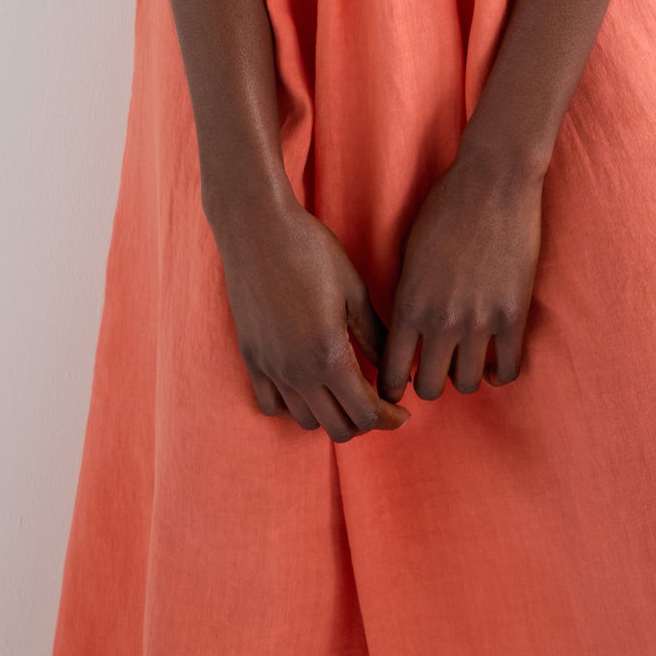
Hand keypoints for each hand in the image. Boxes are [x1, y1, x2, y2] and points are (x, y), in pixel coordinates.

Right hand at [212, 189, 410, 439]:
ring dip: (331, 414)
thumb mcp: (353, 291)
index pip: (366, 413)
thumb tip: (396, 369)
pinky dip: (294, 407)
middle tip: (379, 399)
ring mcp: (270, 368)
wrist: (257, 228)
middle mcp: (297, 372)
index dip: (390, 418)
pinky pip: (271, 406)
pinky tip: (309, 386)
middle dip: (365, 420)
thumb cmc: (311, 250)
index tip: (403, 410)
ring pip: (306, 421)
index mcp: (329, 356)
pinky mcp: (251, 358)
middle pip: (339, 427)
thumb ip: (374, 336)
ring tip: (346, 390)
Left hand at [379, 140, 544, 401]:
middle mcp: (441, 320)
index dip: (392, 388)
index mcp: (409, 305)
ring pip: (467, 384)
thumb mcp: (408, 256)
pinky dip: (499, 372)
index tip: (398, 387)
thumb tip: (407, 336)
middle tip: (435, 369)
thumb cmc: (444, 209)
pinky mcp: (513, 314)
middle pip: (430, 387)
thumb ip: (407, 299)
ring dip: (464, 375)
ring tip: (466, 360)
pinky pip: (508, 369)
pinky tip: (495, 360)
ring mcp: (480, 320)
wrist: (492, 181)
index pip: (392, 373)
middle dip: (428, 382)